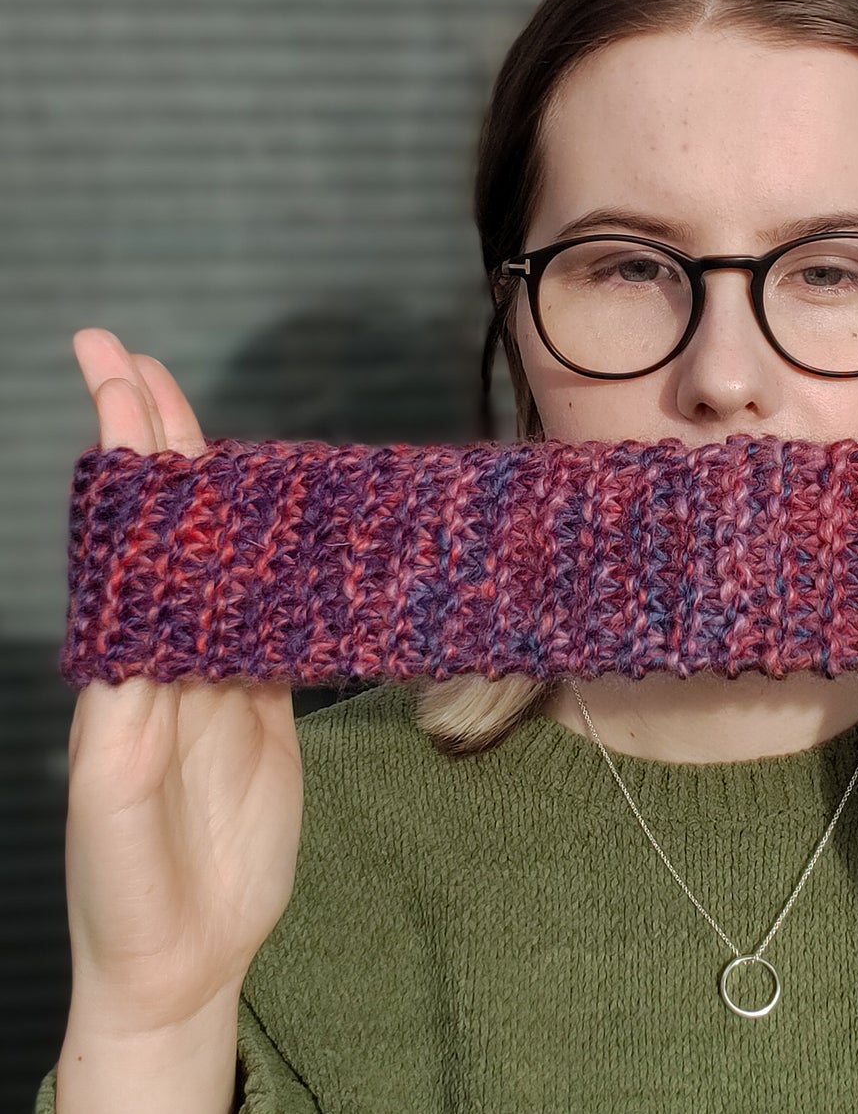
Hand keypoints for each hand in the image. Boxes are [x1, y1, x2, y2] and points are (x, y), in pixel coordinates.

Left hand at [63, 329, 303, 1035]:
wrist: (183, 957)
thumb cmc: (131, 892)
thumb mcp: (116, 813)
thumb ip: (125, 726)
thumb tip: (135, 639)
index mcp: (120, 670)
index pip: (128, 539)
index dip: (126, 456)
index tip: (118, 376)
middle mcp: (165, 657)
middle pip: (166, 528)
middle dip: (150, 440)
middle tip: (133, 357)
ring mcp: (217, 676)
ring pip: (220, 559)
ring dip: (211, 484)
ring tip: (194, 414)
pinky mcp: (264, 704)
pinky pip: (275, 616)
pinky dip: (282, 563)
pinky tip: (285, 527)